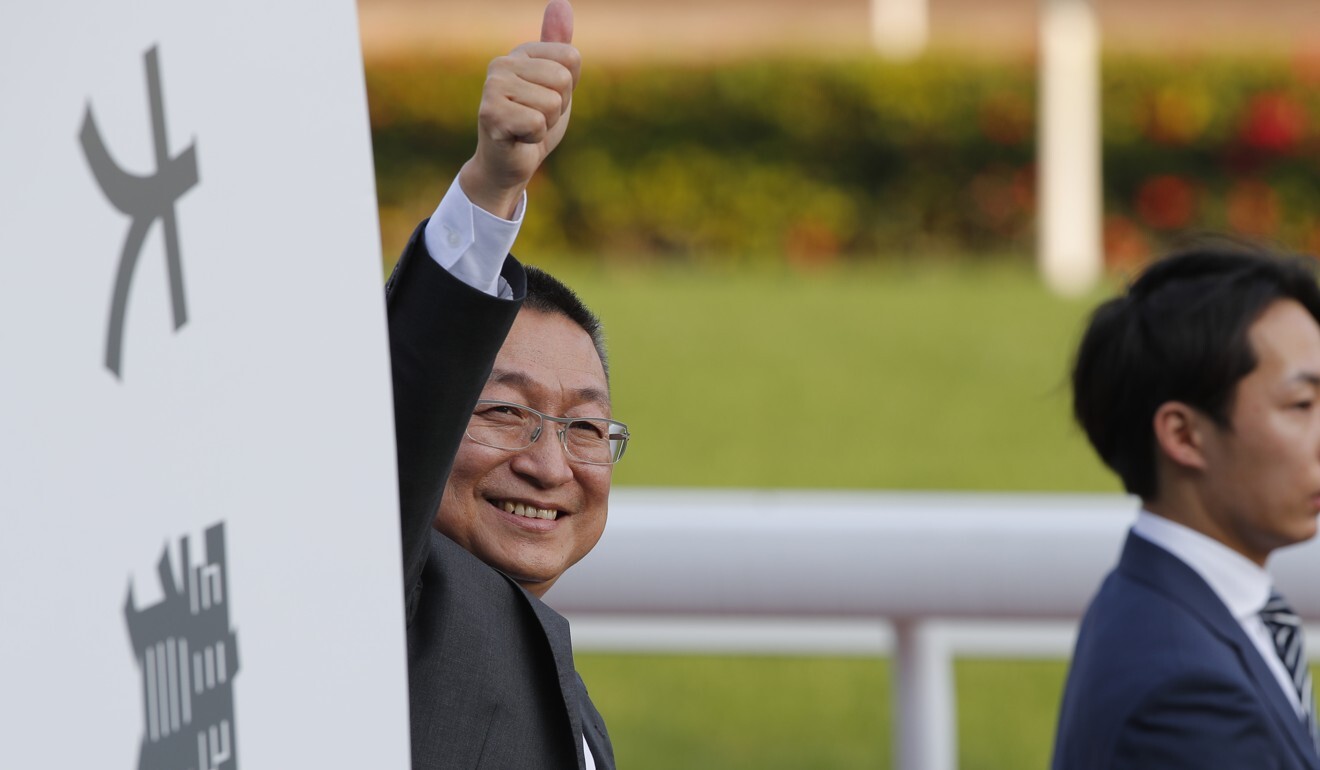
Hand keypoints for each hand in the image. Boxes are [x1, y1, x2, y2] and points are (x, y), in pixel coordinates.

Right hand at [459, 0, 578, 218]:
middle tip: (536, 119)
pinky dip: (534, 138)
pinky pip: (538, 123)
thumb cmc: (532, 124)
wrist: (507, 165)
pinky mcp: (490, 115)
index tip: (546, 101)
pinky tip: (518, 139)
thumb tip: (561, 2)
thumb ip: (558, 47)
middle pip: (563, 80)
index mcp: (520, 53)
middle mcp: (501, 64)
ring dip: (546, 124)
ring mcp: (492, 88)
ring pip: (552, 103)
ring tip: (526, 128)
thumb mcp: (554, 84)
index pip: (572, 58)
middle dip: (558, 108)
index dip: (568, 89)